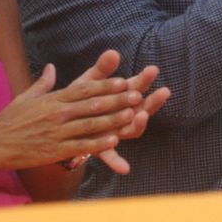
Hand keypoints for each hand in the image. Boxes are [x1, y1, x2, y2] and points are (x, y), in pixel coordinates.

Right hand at [0, 56, 143, 170]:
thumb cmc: (9, 120)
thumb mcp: (25, 97)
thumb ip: (43, 83)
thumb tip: (50, 68)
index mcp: (53, 99)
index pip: (85, 89)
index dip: (106, 85)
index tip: (124, 81)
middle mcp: (58, 113)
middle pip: (93, 105)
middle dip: (117, 100)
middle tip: (137, 96)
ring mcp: (57, 132)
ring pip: (91, 125)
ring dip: (113, 120)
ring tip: (132, 115)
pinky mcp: (54, 151)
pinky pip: (81, 146)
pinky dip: (98, 143)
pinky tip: (114, 140)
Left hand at [86, 54, 169, 174]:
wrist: (58, 125)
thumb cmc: (75, 101)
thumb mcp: (88, 83)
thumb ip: (101, 69)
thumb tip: (112, 52)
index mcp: (119, 97)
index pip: (136, 86)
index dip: (144, 79)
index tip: (152, 70)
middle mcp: (122, 114)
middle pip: (141, 107)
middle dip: (153, 100)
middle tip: (163, 92)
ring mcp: (114, 131)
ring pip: (131, 130)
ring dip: (140, 125)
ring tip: (142, 116)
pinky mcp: (102, 147)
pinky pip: (110, 156)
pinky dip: (117, 162)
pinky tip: (125, 169)